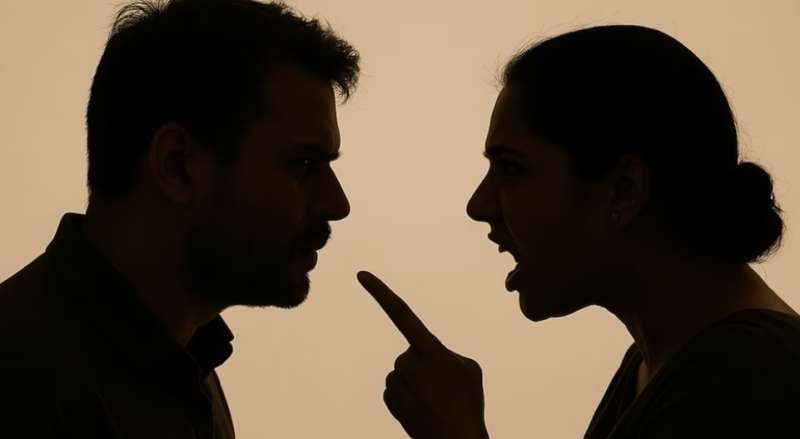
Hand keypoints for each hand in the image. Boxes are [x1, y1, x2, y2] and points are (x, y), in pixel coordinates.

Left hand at [357, 271, 489, 438]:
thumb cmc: (467, 403)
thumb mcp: (469, 368)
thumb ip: (445, 354)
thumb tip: (426, 359)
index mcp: (429, 348)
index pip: (401, 312)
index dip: (380, 292)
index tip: (360, 274)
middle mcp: (407, 361)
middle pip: (411, 353)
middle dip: (425, 366)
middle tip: (444, 388)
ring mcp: (396, 380)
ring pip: (403, 372)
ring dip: (417, 382)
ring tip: (436, 400)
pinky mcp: (389, 397)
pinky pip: (397, 388)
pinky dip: (409, 395)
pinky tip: (424, 408)